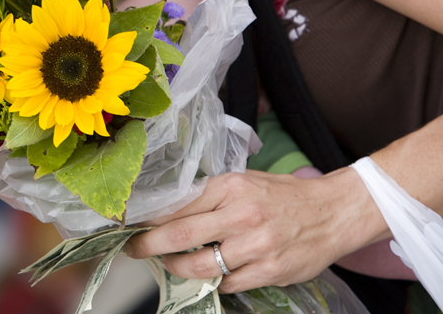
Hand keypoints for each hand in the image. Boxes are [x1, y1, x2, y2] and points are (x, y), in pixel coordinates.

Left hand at [123, 168, 388, 291]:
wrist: (333, 212)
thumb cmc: (283, 196)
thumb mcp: (244, 182)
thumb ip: (210, 195)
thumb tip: (169, 210)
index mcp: (231, 187)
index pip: (179, 205)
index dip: (151, 218)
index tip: (133, 224)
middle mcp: (241, 215)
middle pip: (181, 235)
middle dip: (150, 245)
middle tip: (134, 250)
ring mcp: (256, 246)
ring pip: (201, 265)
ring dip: (178, 267)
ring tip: (170, 263)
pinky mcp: (270, 271)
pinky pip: (229, 283)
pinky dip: (215, 281)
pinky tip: (211, 274)